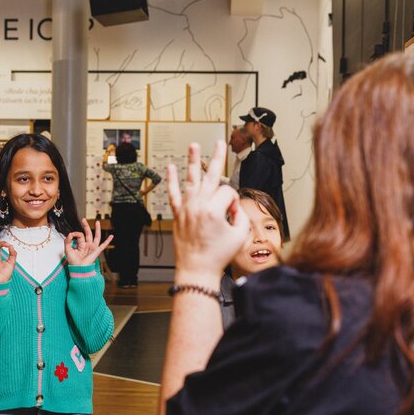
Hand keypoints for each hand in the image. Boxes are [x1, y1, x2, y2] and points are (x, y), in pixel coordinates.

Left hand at [65, 219, 112, 265]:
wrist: (78, 269)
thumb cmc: (73, 262)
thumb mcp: (67, 250)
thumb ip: (67, 241)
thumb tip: (70, 233)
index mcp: (81, 245)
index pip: (80, 235)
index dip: (76, 233)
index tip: (72, 235)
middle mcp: (87, 246)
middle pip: (88, 233)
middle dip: (86, 226)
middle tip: (83, 219)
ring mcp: (93, 248)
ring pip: (96, 236)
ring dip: (97, 229)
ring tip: (97, 222)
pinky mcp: (97, 251)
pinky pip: (104, 245)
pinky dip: (108, 241)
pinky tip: (111, 236)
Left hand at [167, 141, 249, 281]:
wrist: (196, 271)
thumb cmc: (217, 256)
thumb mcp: (240, 236)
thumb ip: (242, 216)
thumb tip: (233, 207)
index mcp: (214, 210)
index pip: (228, 192)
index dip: (234, 202)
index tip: (232, 215)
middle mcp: (198, 206)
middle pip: (211, 175)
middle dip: (218, 157)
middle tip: (220, 143)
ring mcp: (186, 209)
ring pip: (190, 179)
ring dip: (193, 160)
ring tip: (194, 145)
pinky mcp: (177, 215)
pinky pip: (173, 194)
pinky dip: (172, 180)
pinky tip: (171, 168)